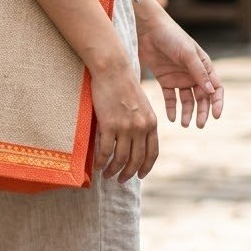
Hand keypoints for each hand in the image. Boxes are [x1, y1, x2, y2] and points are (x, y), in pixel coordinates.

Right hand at [89, 58, 158, 181]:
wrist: (113, 70)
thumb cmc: (124, 85)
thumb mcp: (142, 106)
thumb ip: (142, 123)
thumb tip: (136, 141)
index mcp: (152, 123)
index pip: (152, 153)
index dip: (146, 167)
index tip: (140, 175)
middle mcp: (141, 128)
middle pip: (136, 159)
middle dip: (128, 174)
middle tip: (120, 180)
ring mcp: (126, 127)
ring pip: (120, 159)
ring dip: (114, 170)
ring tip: (107, 175)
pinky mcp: (109, 125)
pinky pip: (106, 151)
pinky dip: (102, 161)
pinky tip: (98, 165)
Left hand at [136, 17, 223, 127]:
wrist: (148, 30)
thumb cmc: (172, 37)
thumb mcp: (188, 53)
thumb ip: (198, 72)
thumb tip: (210, 92)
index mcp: (204, 67)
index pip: (215, 89)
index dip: (217, 102)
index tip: (216, 115)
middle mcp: (193, 74)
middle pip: (201, 98)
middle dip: (202, 112)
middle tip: (199, 125)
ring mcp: (179, 78)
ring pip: (187, 101)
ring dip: (187, 113)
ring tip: (185, 124)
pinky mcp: (165, 80)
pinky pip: (171, 98)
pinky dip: (172, 108)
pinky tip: (172, 117)